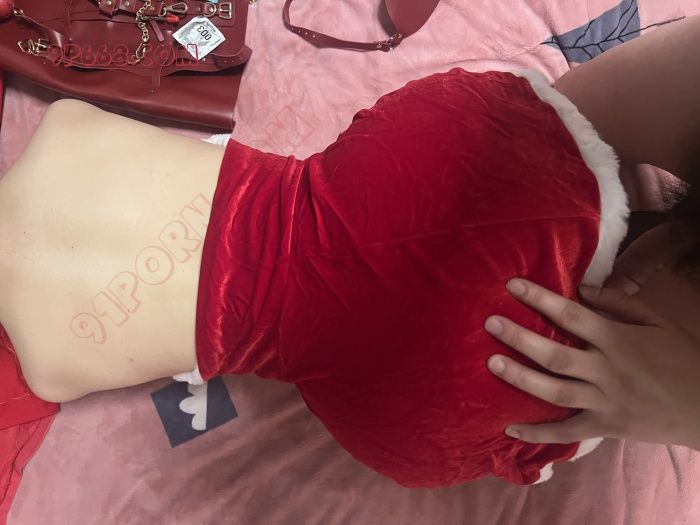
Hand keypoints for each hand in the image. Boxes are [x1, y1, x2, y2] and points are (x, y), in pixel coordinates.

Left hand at [484, 278, 699, 449]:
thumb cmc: (684, 358)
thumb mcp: (659, 322)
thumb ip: (620, 304)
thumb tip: (581, 291)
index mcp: (618, 340)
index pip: (572, 315)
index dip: (540, 299)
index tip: (512, 285)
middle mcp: (607, 371)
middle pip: (556, 355)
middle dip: (520, 338)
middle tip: (489, 323)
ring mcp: (606, 402)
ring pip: (557, 392)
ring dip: (522, 378)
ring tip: (492, 363)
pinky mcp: (607, 427)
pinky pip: (568, 432)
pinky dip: (539, 434)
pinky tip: (509, 429)